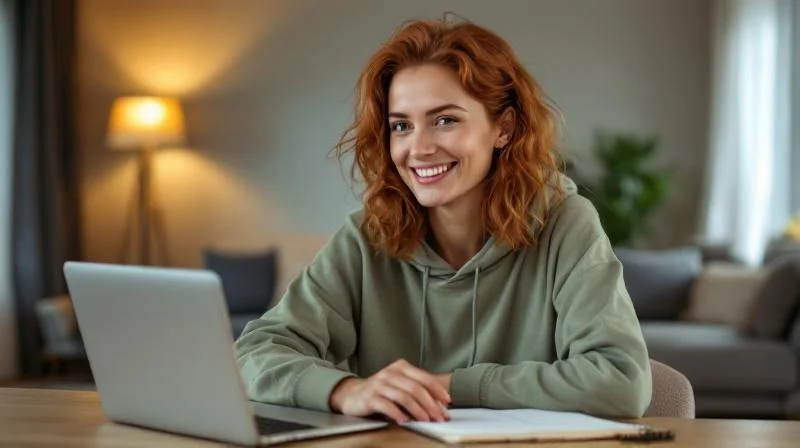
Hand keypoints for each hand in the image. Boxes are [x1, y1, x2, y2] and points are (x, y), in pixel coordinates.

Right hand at [329, 359, 450, 422]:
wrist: (352, 394)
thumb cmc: (381, 391)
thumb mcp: (399, 385)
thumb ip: (416, 390)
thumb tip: (439, 405)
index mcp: (401, 367)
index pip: (424, 378)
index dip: (438, 391)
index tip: (447, 402)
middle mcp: (391, 373)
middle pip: (416, 388)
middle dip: (431, 404)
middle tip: (439, 417)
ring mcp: (379, 384)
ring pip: (404, 397)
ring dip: (418, 410)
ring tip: (426, 420)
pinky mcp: (370, 397)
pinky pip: (387, 405)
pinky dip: (398, 413)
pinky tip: (405, 421)